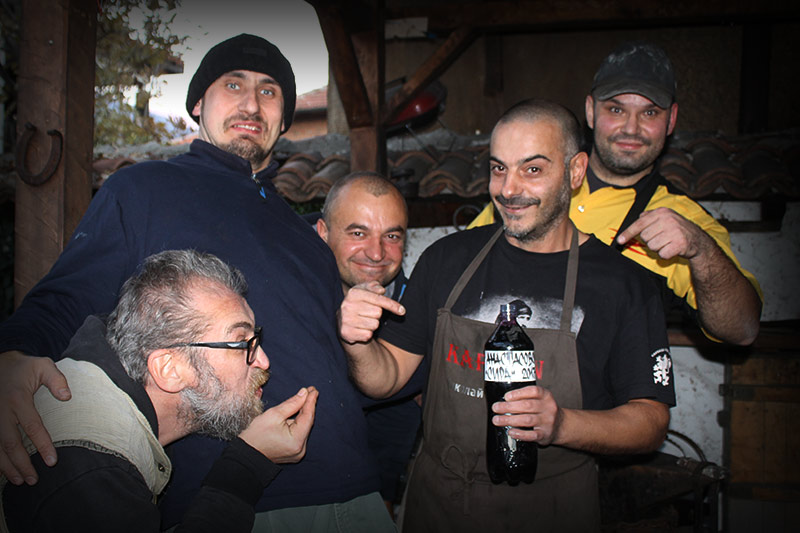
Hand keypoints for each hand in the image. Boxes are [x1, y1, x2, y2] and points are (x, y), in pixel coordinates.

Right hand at [0, 351, 70, 485]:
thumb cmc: (24, 367)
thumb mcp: (43, 366)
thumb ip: (57, 380)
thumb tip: (67, 397)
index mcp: (18, 399)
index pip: (33, 427)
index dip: (43, 446)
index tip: (52, 462)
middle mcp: (1, 412)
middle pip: (11, 444)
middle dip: (22, 464)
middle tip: (34, 480)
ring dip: (7, 467)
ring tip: (20, 481)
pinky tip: (4, 471)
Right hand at [239, 386, 318, 463]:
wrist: (245, 453)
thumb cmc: (256, 435)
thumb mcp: (274, 414)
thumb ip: (292, 403)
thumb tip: (304, 393)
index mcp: (296, 440)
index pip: (308, 417)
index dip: (311, 402)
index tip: (313, 390)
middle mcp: (300, 449)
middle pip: (307, 423)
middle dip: (307, 406)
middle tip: (310, 391)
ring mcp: (297, 452)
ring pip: (303, 427)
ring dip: (302, 414)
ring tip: (304, 399)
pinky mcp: (293, 452)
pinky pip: (299, 434)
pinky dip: (297, 423)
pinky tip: (297, 412)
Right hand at [338, 281, 404, 343]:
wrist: (342, 320)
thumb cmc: (358, 304)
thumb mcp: (364, 291)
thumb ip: (373, 287)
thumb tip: (381, 290)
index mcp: (353, 293)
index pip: (378, 299)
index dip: (392, 305)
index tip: (402, 311)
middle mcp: (348, 306)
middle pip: (378, 312)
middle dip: (376, 314)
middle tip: (368, 313)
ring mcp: (346, 320)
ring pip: (374, 325)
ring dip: (372, 324)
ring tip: (363, 321)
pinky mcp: (346, 333)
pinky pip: (368, 335)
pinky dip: (367, 334)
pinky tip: (360, 329)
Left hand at [490, 385, 561, 445]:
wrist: (560, 426)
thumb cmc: (543, 410)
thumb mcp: (539, 400)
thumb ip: (525, 398)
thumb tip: (503, 401)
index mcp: (546, 396)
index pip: (533, 391)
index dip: (519, 393)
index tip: (506, 396)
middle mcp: (548, 408)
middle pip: (527, 406)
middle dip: (509, 407)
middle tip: (496, 408)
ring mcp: (547, 422)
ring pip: (527, 420)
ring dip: (510, 420)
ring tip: (497, 420)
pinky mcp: (545, 434)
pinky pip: (531, 435)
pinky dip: (520, 434)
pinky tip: (511, 432)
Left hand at [616, 207, 711, 260]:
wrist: (698, 240)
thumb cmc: (678, 230)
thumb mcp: (666, 218)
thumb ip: (651, 217)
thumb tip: (638, 217)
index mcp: (662, 212)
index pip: (639, 224)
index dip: (628, 233)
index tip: (620, 240)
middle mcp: (668, 220)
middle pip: (645, 237)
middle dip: (651, 241)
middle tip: (662, 239)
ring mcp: (674, 232)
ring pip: (652, 246)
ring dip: (658, 248)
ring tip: (668, 243)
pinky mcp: (679, 244)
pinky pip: (662, 254)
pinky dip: (665, 254)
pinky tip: (672, 249)